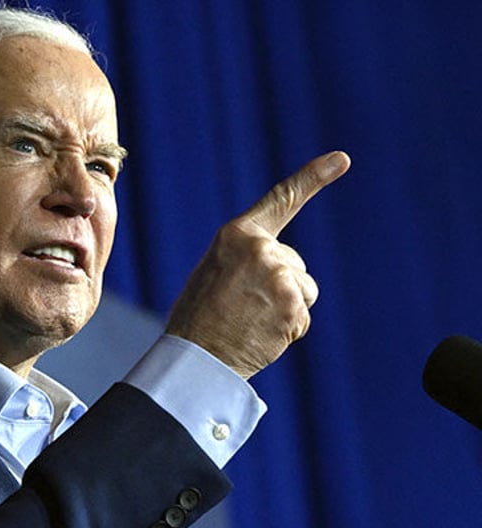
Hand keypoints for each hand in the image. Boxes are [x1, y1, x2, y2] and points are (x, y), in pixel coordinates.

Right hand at [166, 151, 350, 378]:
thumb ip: (246, 259)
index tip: (342, 159)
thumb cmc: (199, 318)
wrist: (195, 357)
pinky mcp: (292, 303)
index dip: (313, 177)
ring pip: (304, 290)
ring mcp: (279, 275)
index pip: (280, 201)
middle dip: (280, 287)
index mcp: (236, 235)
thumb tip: (277, 266)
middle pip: (295, 264)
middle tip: (243, 309)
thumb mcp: (216, 272)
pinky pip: (302, 317)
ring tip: (250, 321)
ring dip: (286, 309)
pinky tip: (261, 335)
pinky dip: (287, 331)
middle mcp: (261, 248)